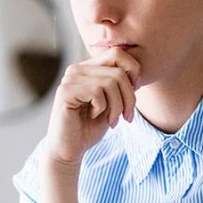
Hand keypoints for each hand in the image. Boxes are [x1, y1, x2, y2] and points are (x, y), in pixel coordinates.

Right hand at [44, 46, 139, 166]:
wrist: (70, 149)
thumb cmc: (90, 126)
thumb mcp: (112, 102)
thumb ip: (120, 83)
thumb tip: (137, 72)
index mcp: (88, 68)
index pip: (118, 54)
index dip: (133, 72)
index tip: (133, 95)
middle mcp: (77, 69)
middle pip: (119, 71)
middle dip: (129, 97)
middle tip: (127, 116)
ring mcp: (70, 79)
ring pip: (111, 82)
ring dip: (118, 106)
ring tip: (112, 120)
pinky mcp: (65, 92)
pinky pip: (97, 93)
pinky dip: (103, 109)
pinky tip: (94, 116)